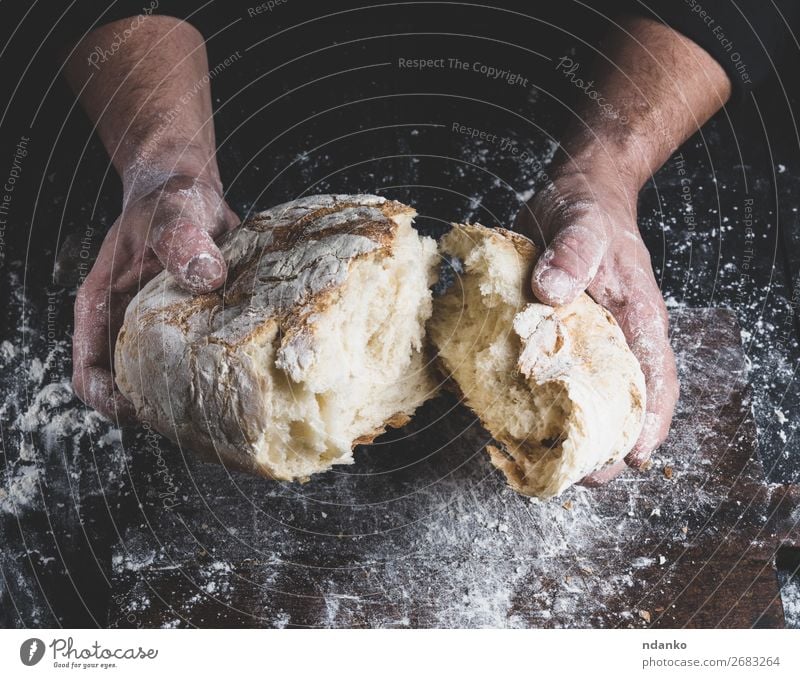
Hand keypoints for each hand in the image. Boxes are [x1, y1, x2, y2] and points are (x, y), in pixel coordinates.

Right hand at [72, 172, 239, 421]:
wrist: (192, 195)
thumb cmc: (169, 202)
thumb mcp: (172, 213)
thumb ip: (181, 239)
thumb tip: (205, 275)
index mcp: (102, 308)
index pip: (89, 374)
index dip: (109, 401)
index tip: (144, 411)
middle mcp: (127, 327)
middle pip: (129, 390)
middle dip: (157, 410)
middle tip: (198, 418)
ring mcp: (159, 331)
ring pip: (164, 383)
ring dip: (188, 397)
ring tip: (223, 406)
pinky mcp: (192, 329)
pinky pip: (198, 364)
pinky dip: (216, 375)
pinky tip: (243, 377)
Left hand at [514, 169, 678, 482]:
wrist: (575, 192)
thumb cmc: (588, 208)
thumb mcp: (581, 224)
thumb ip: (570, 254)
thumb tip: (550, 294)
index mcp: (637, 317)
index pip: (656, 377)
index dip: (650, 422)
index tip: (633, 458)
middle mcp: (618, 336)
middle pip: (624, 401)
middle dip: (608, 444)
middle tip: (582, 478)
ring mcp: (589, 338)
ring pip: (591, 396)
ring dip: (575, 432)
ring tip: (550, 465)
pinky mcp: (560, 334)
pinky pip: (556, 375)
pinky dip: (543, 401)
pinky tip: (519, 421)